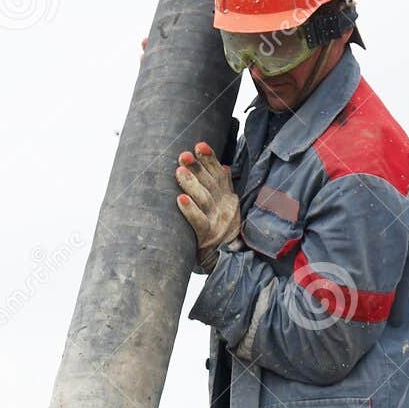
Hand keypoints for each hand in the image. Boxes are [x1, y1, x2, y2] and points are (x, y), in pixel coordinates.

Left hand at [175, 142, 239, 271]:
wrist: (229, 262)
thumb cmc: (222, 231)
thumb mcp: (229, 208)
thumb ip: (225, 187)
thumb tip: (224, 166)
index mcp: (228, 197)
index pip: (219, 173)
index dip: (209, 159)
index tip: (199, 145)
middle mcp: (224, 207)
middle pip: (210, 184)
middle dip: (197, 168)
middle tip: (183, 155)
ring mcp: (216, 222)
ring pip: (204, 200)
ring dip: (191, 184)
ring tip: (179, 172)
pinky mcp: (207, 238)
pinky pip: (198, 222)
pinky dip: (189, 210)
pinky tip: (180, 199)